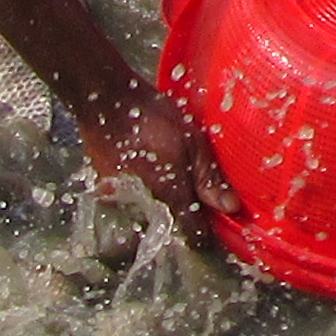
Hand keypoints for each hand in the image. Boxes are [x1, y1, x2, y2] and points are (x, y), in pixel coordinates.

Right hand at [83, 84, 238, 234]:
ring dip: (159, 203)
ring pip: (148, 213)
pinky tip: (142, 169)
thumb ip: (209, 178)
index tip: (216, 226)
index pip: (193, 233)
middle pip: (170, 225)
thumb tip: (232, 208)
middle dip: (182, 215)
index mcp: (170, 195)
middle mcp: (144, 206)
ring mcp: (119, 200)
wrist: (103, 102)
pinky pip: (127, 201)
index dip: (207, 233)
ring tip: (162, 175)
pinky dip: (138, 191)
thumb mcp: (191, 141)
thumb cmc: (152, 117)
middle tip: (190, 190)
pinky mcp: (103, 190)